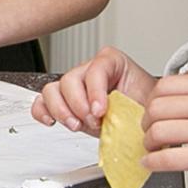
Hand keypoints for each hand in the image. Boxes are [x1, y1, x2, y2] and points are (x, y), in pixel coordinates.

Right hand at [32, 47, 158, 132]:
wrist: (142, 116)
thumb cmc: (143, 106)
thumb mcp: (144, 102)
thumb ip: (130, 106)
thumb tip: (117, 119)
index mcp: (112, 62)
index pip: (96, 69)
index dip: (95, 92)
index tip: (101, 111)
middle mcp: (88, 70)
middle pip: (70, 79)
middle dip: (79, 105)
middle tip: (93, 121)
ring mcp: (73, 85)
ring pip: (52, 90)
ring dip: (61, 111)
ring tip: (76, 125)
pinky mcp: (63, 102)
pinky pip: (42, 102)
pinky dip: (42, 111)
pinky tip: (52, 121)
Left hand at [139, 71, 187, 187]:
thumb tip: (168, 107)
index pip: (164, 86)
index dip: (151, 103)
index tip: (151, 115)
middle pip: (155, 107)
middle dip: (146, 124)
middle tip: (150, 134)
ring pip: (157, 131)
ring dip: (148, 143)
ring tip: (153, 150)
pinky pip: (167, 158)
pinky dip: (152, 162)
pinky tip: (151, 164)